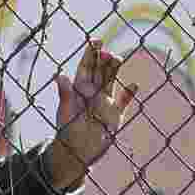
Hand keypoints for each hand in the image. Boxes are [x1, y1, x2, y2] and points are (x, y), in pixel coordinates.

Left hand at [45, 39, 138, 190]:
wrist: (76, 153)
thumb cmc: (67, 131)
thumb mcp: (65, 112)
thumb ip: (65, 94)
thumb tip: (60, 75)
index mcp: (80, 89)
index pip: (86, 67)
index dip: (90, 54)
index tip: (95, 41)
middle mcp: (94, 92)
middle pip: (101, 70)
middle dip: (104, 58)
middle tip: (106, 51)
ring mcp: (106, 102)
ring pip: (112, 81)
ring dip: (115, 70)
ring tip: (117, 58)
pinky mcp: (115, 115)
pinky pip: (124, 102)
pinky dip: (129, 95)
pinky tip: (133, 86)